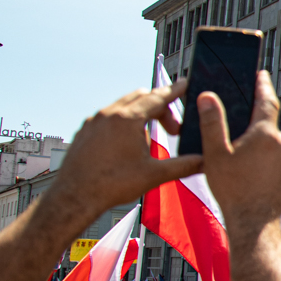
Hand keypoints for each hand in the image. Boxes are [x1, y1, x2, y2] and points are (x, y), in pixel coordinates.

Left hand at [47, 82, 201, 224]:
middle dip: (159, 107)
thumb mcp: (155, 175)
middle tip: (171, 128)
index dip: (174, 91)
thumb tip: (205, 161)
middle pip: (141, 97)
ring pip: (123, 106)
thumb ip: (183, 165)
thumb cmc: (111, 185)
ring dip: (141, 115)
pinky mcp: (85, 130)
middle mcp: (109, 114)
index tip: (184, 84)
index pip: (157, 97)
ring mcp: (94, 121)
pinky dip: (123, 123)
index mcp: (128, 119)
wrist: (75, 196)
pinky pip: (108, 117)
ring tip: (148, 140)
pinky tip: (126, 145)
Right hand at [195, 71, 280, 229]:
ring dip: (256, 138)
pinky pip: (273, 155)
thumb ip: (212, 122)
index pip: (266, 100)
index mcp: (266, 134)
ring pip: (270, 140)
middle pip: (267, 121)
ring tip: (236, 142)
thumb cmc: (233, 190)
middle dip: (253, 115)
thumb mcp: (216, 154)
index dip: (261, 84)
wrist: (253, 224)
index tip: (260, 73)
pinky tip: (245, 162)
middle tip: (238, 109)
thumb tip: (208, 96)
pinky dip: (261, 153)